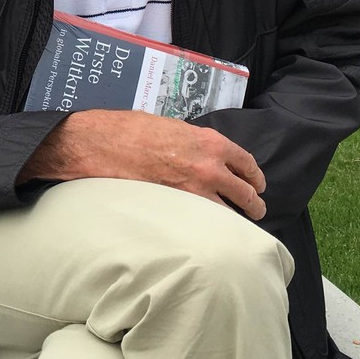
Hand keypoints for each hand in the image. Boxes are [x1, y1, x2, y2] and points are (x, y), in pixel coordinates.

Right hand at [19, 110, 266, 218]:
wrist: (102, 146)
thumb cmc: (131, 130)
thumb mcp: (172, 126)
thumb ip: (194, 141)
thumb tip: (200, 152)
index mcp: (210, 142)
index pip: (247, 162)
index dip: (254, 175)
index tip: (256, 183)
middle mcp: (210, 168)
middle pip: (246, 193)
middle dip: (254, 203)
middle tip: (257, 209)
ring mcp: (195, 193)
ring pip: (230, 214)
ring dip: (238, 220)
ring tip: (240, 227)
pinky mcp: (177, 211)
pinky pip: (204, 223)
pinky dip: (212, 228)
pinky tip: (212, 232)